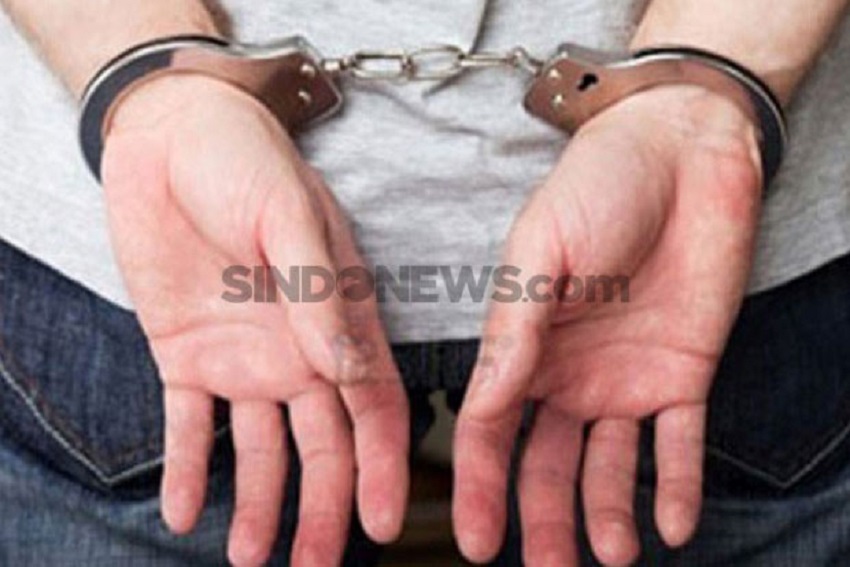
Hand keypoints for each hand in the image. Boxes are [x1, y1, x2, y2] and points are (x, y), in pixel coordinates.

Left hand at [101, 75, 408, 565]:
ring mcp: (243, 357)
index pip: (372, 406)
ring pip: (260, 449)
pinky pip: (189, 425)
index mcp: (338, 318)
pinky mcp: (186, 354)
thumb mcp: (288, 217)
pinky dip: (188, 469)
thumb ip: (319, 294)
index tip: (385, 524)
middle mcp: (299, 350)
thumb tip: (351, 371)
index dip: (382, 466)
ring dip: (257, 503)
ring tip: (251, 558)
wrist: (171, 134)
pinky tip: (183, 511)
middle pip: (321, 445)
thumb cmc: (245, 161)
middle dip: (322, 509)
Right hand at [454, 86, 762, 564]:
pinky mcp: (682, 376)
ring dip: (607, 516)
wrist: (682, 154)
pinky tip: (674, 527)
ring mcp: (624, 380)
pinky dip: (678, 487)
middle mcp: (566, 375)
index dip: (479, 487)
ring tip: (611, 558)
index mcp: (522, 347)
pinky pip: (680, 446)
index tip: (476, 541)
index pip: (490, 431)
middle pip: (546, 465)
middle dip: (543, 521)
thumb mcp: (539, 255)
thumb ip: (513, 334)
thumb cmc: (596, 188)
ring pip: (608, 468)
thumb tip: (480, 407)